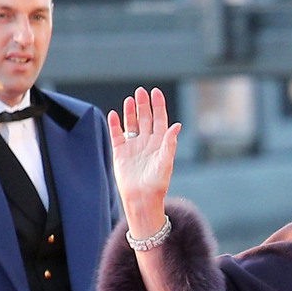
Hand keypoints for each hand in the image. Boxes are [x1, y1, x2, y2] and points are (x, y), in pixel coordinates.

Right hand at [107, 86, 180, 235]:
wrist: (141, 199)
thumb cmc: (157, 184)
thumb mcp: (166, 162)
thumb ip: (169, 143)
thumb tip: (177, 125)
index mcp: (160, 143)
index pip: (160, 120)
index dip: (158, 106)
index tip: (155, 92)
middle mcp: (147, 142)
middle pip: (145, 118)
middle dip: (143, 105)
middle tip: (141, 91)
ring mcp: (133, 146)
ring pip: (131, 124)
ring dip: (130, 111)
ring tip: (130, 100)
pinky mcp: (120, 152)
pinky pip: (117, 134)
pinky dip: (115, 124)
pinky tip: (114, 114)